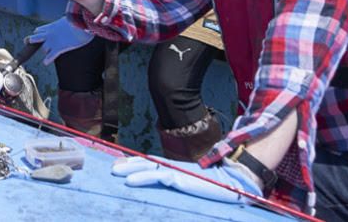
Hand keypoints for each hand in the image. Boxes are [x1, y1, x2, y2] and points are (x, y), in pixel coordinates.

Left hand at [27, 15, 94, 64]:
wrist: (82, 23)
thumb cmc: (79, 20)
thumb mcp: (69, 18)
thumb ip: (66, 22)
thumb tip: (71, 21)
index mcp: (52, 26)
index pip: (41, 29)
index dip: (38, 31)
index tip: (36, 32)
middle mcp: (50, 33)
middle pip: (36, 37)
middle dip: (31, 40)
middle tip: (26, 41)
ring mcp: (53, 41)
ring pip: (44, 48)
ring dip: (45, 51)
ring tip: (47, 54)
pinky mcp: (59, 47)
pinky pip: (51, 55)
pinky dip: (47, 59)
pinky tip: (46, 62)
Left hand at [112, 156, 260, 203]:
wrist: (235, 181)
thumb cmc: (216, 185)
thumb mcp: (193, 183)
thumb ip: (180, 181)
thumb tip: (170, 183)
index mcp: (177, 168)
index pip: (151, 163)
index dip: (135, 163)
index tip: (120, 165)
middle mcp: (174, 167)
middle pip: (146, 163)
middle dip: (128, 164)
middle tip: (112, 168)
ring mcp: (177, 172)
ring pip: (148, 168)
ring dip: (130, 170)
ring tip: (116, 172)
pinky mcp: (180, 179)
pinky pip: (157, 177)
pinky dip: (142, 178)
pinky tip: (130, 182)